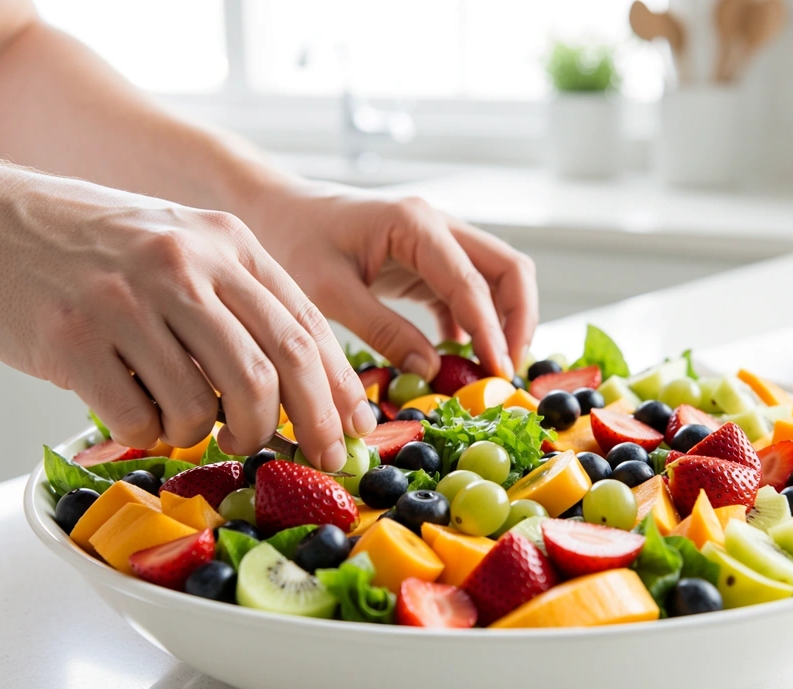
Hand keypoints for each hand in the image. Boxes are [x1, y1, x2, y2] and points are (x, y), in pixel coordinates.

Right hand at [0, 169, 374, 469]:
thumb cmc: (97, 249)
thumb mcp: (182, 246)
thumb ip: (240, 302)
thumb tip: (307, 389)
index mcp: (224, 241)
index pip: (304, 326)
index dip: (335, 391)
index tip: (350, 435)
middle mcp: (183, 264)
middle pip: (271, 369)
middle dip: (299, 427)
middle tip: (298, 458)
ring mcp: (128, 299)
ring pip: (206, 403)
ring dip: (206, 432)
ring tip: (185, 421)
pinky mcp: (75, 338)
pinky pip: (139, 419)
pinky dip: (148, 433)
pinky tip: (132, 410)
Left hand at [243, 183, 537, 380]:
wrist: (274, 211)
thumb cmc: (293, 241)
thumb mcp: (329, 291)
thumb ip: (382, 329)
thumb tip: (431, 368)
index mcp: (415, 223)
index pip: (472, 282)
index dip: (491, 330)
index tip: (498, 372)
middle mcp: (437, 225)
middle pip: (507, 270)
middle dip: (517, 321)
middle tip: (507, 371)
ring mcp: (436, 242)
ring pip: (496, 280)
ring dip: (502, 323)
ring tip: (491, 370)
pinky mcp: (427, 262)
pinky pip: (467, 293)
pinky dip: (474, 325)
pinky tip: (461, 359)